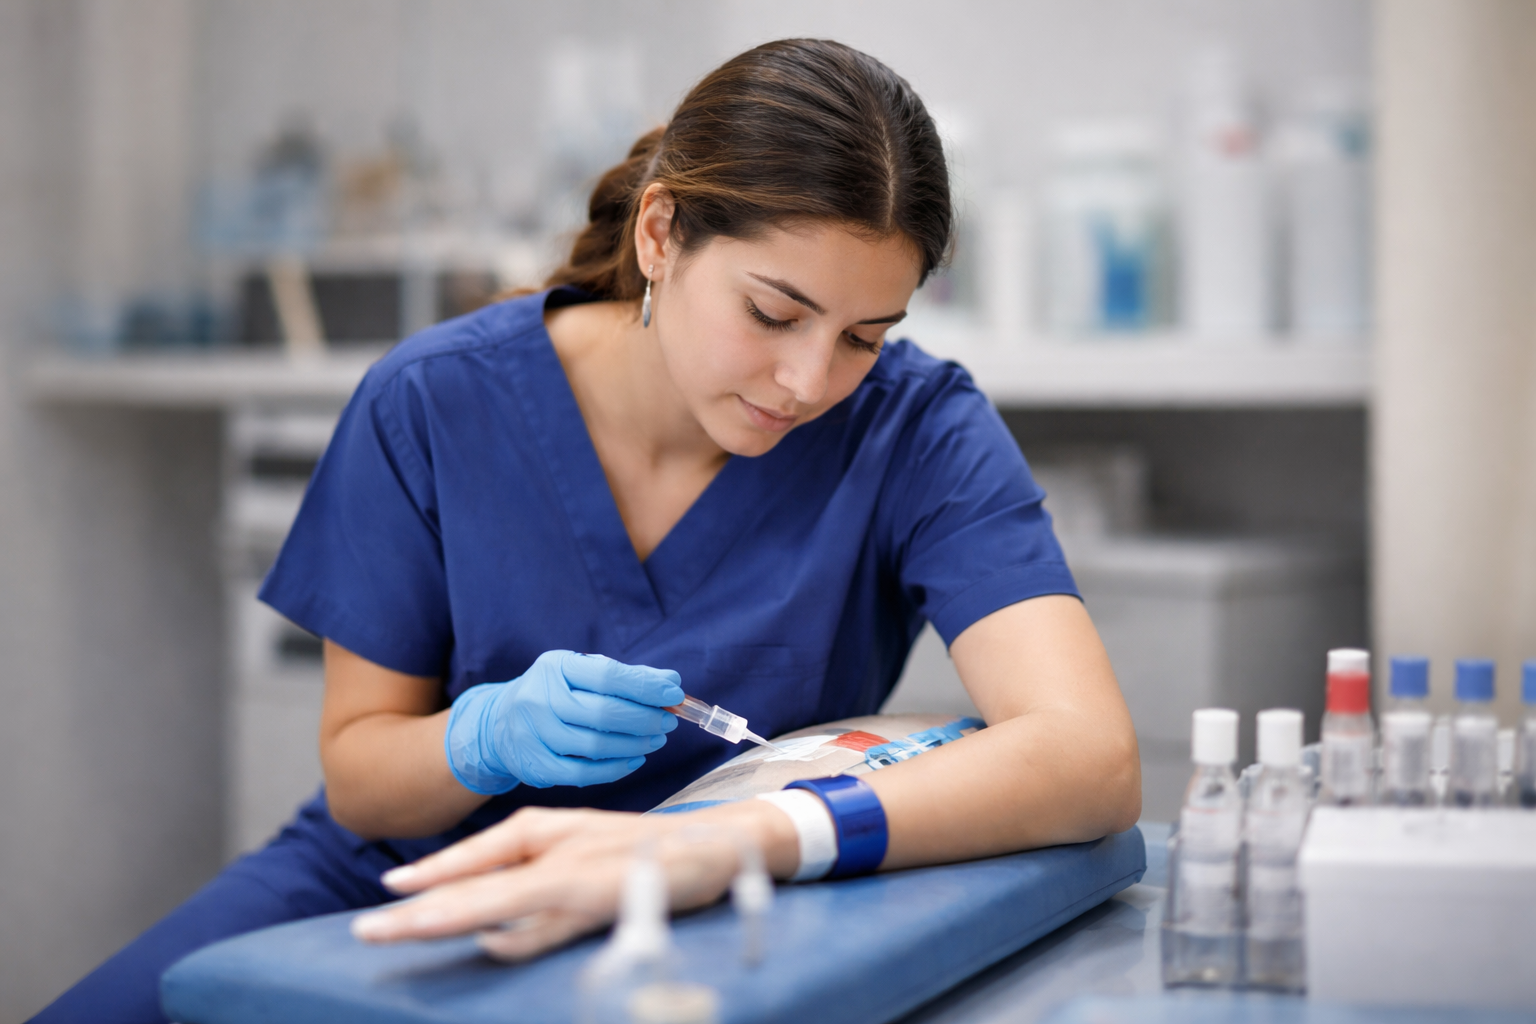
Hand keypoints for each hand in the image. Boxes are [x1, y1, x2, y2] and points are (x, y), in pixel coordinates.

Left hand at [351, 802, 795, 960]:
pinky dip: (518, 939)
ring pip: (500, 905)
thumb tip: (487, 932)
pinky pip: (547, 928)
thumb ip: (532, 885)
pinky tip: (491, 944)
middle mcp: (553, 851)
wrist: (718, 841)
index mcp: (543, 831)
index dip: (426, 879)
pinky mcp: (603, 901)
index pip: (472, 859)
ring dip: (449, 921)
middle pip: (473, 888)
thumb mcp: (578, 853)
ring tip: (402, 931)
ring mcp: (576, 877)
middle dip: (416, 913)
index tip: (382, 900)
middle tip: (366, 931)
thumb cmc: (640, 847)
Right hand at [445, 651, 683, 792]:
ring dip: (635, 743)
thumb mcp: (581, 673)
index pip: (607, 675)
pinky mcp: (535, 766)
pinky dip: (616, 768)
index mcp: (555, 667)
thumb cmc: (554, 694)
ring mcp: (534, 735)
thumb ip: (626, 676)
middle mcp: (539, 698)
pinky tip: (634, 759)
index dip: (645, 686)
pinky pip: (583, 773)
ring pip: (596, 745)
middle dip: (645, 718)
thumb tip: (671, 680)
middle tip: (668, 721)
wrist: (499, 724)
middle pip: (603, 712)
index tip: (673, 693)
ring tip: (655, 739)